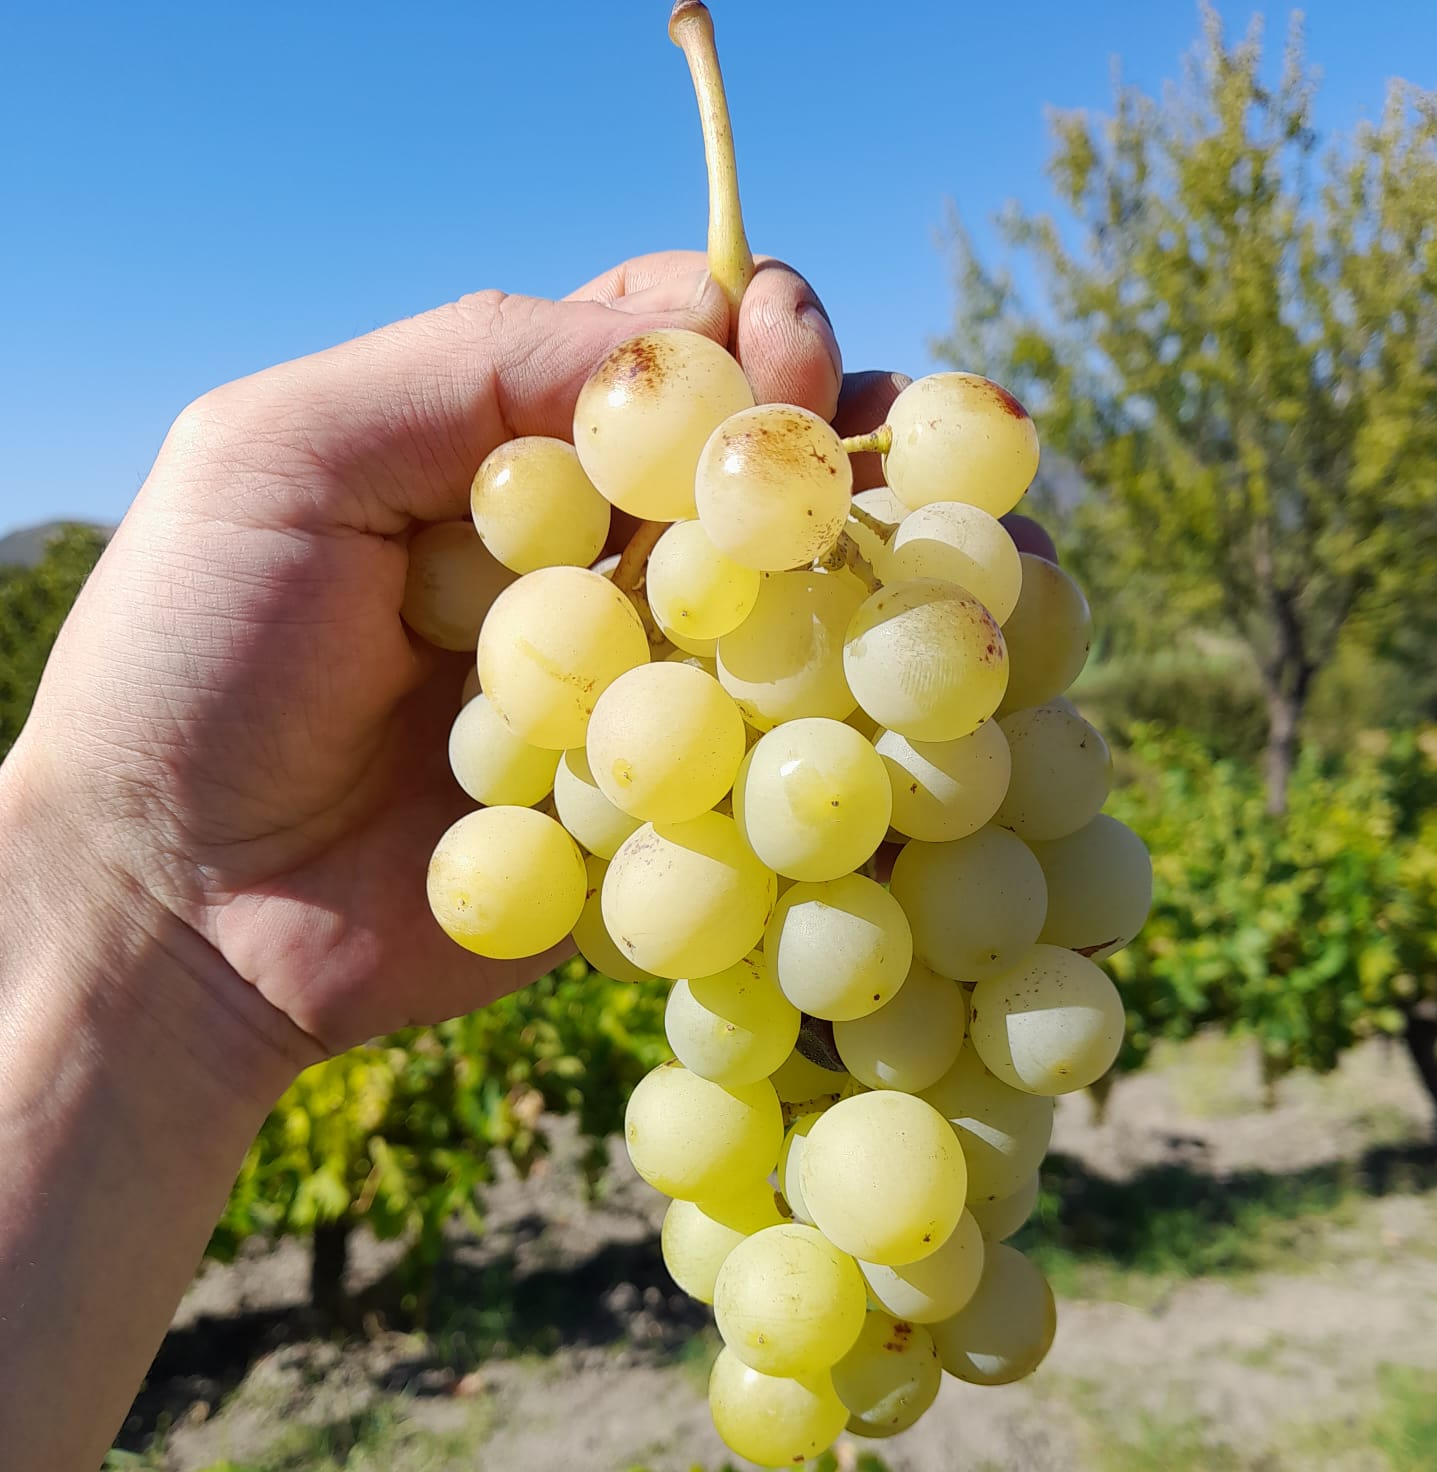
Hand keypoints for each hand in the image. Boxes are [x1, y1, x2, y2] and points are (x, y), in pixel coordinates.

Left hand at [9, 252, 902, 1076]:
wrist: (174, 906)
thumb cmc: (195, 661)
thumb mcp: (287, 456)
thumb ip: (471, 362)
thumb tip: (687, 328)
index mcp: (503, 458)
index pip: (658, 359)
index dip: (740, 336)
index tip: (785, 351)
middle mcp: (588, 567)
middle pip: (748, 479)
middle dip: (838, 446)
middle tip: (885, 444)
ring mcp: (634, 697)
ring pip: (790, 614)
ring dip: (888, 577)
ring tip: (988, 560)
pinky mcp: (659, 819)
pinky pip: (777, 765)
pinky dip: (864, 730)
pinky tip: (946, 708)